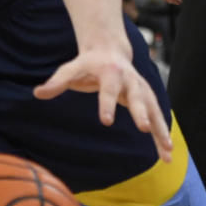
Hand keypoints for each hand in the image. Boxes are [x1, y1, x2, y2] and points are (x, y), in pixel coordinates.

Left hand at [34, 48, 173, 159]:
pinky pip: (157, 119)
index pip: (108, 89)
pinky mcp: (147, 99)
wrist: (110, 51)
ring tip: (167, 151)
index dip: (107, 104)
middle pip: (137, 97)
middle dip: (141, 112)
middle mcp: (130, 80)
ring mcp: (141, 89)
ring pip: (153, 110)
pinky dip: (162, 135)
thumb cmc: (87, 64)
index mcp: (111, 72)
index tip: (106, 121)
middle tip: (144, 128)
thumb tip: (37, 93)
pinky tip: (166, 155)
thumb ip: (56, 82)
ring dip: (160, 129)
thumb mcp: (70, 69)